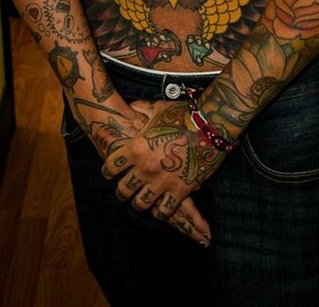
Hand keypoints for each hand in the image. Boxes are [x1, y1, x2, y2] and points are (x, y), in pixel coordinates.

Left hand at [101, 98, 227, 243]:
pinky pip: (164, 210)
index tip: (110, 173)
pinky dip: (160, 212)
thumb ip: (142, 109)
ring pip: (141, 204)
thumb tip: (132, 106)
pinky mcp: (179, 190)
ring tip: (140, 202)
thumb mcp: (158, 108)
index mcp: (137, 147)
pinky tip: (160, 209)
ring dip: (139, 203)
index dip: (108, 171)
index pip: (111, 166)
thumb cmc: (183, 115)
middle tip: (125, 192)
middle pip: (123, 190)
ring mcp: (162, 181)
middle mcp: (145, 167)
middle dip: (122, 192)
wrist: (210, 125)